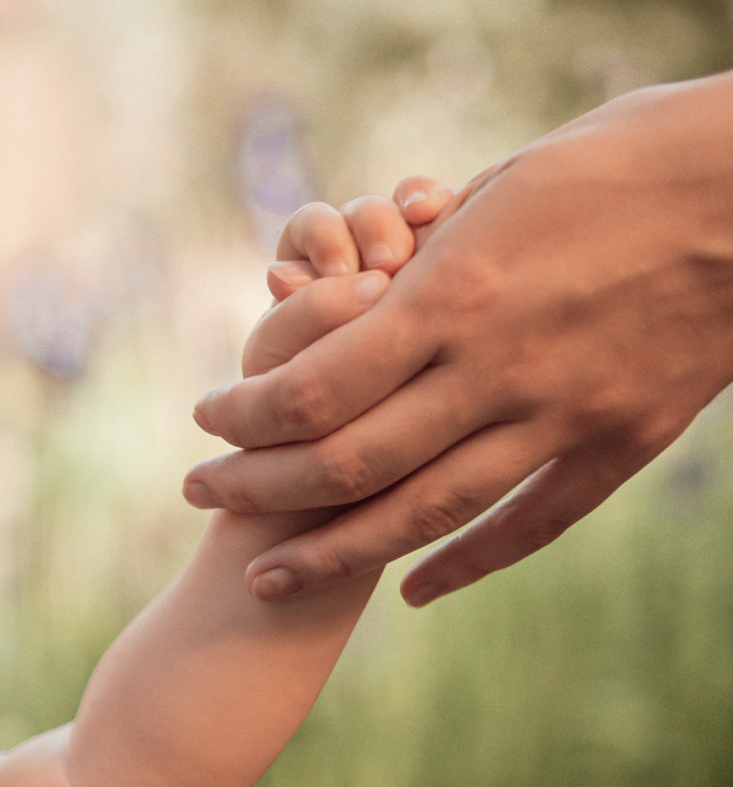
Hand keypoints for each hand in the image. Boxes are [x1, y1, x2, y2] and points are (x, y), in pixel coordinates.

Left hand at [186, 74, 732, 605]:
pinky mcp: (622, 442)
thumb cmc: (626, 157)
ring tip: (268, 576)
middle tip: (201, 495)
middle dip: (259, 487)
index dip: (244, 415)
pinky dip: (464, 563)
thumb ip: (424, 258)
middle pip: (347, 460)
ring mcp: (563, 415)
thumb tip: (357, 287)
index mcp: (457, 295)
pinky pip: (529, 524)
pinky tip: (413, 589)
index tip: (207, 417)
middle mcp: (498, 368)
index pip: (313, 386)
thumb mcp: (501, 189)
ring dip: (334, 551)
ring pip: (424, 513)